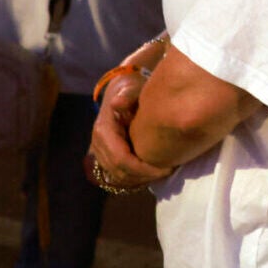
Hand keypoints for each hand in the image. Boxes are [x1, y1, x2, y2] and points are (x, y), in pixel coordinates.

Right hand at [88, 73, 173, 192]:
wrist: (123, 90)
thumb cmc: (132, 89)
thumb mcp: (132, 88)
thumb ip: (128, 95)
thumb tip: (116, 103)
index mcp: (104, 131)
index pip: (121, 160)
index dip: (143, 169)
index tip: (166, 169)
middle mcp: (99, 144)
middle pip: (119, 172)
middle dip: (144, 176)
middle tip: (169, 172)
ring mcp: (101, 152)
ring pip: (117, 177)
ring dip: (140, 180)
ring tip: (164, 173)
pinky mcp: (107, 156)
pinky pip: (118, 175)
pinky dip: (135, 178)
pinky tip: (154, 174)